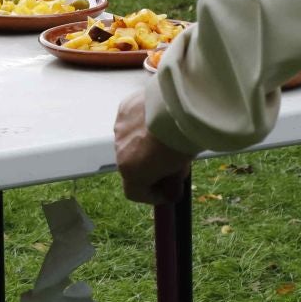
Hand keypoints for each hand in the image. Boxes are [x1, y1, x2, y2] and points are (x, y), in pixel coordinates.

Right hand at [114, 88, 194, 206]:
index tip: (167, 192)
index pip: (134, 192)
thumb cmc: (180, 140)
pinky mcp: (125, 108)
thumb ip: (171, 181)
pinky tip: (158, 118)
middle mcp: (119, 150)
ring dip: (144, 143)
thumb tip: (172, 189)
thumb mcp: (180, 168)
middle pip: (132, 164)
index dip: (152, 195)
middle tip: (171, 163)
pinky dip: (143, 123)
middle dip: (149, 166)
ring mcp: (120, 127)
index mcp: (130, 171)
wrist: (180, 106)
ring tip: (166, 136)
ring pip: (131, 140)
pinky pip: (132, 120)